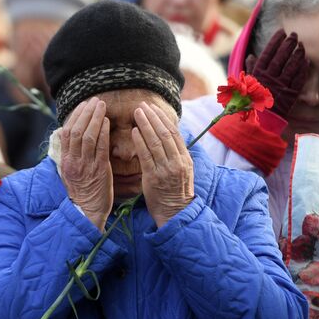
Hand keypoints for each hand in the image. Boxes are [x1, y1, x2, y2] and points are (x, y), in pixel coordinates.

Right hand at [59, 97, 112, 229]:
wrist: (86, 212)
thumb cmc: (82, 191)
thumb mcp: (72, 171)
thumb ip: (73, 154)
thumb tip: (74, 137)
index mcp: (66, 160)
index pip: (67, 132)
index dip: (75, 116)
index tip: (83, 105)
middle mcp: (74, 161)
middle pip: (76, 131)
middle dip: (85, 113)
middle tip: (94, 100)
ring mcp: (86, 166)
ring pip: (87, 137)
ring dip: (94, 118)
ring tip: (101, 105)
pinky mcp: (99, 171)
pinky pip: (100, 149)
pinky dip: (103, 133)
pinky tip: (107, 123)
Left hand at [132, 102, 193, 227]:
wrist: (175, 213)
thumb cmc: (175, 192)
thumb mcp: (182, 171)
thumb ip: (176, 154)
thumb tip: (169, 135)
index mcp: (185, 158)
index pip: (174, 132)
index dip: (163, 118)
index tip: (153, 107)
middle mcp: (177, 161)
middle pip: (164, 133)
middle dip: (153, 117)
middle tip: (142, 105)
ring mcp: (166, 169)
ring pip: (156, 141)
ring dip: (145, 124)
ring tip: (136, 113)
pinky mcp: (154, 178)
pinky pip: (146, 156)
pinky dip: (140, 142)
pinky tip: (133, 132)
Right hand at [244, 28, 308, 118]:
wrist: (259, 120)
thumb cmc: (251, 101)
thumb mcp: (247, 84)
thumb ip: (250, 69)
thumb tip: (251, 56)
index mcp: (258, 73)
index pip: (268, 52)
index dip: (275, 41)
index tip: (281, 32)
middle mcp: (269, 78)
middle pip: (281, 57)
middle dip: (288, 44)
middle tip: (295, 35)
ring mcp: (280, 86)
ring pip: (291, 66)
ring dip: (297, 54)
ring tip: (302, 45)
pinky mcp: (290, 94)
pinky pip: (298, 80)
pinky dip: (303, 70)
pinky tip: (307, 62)